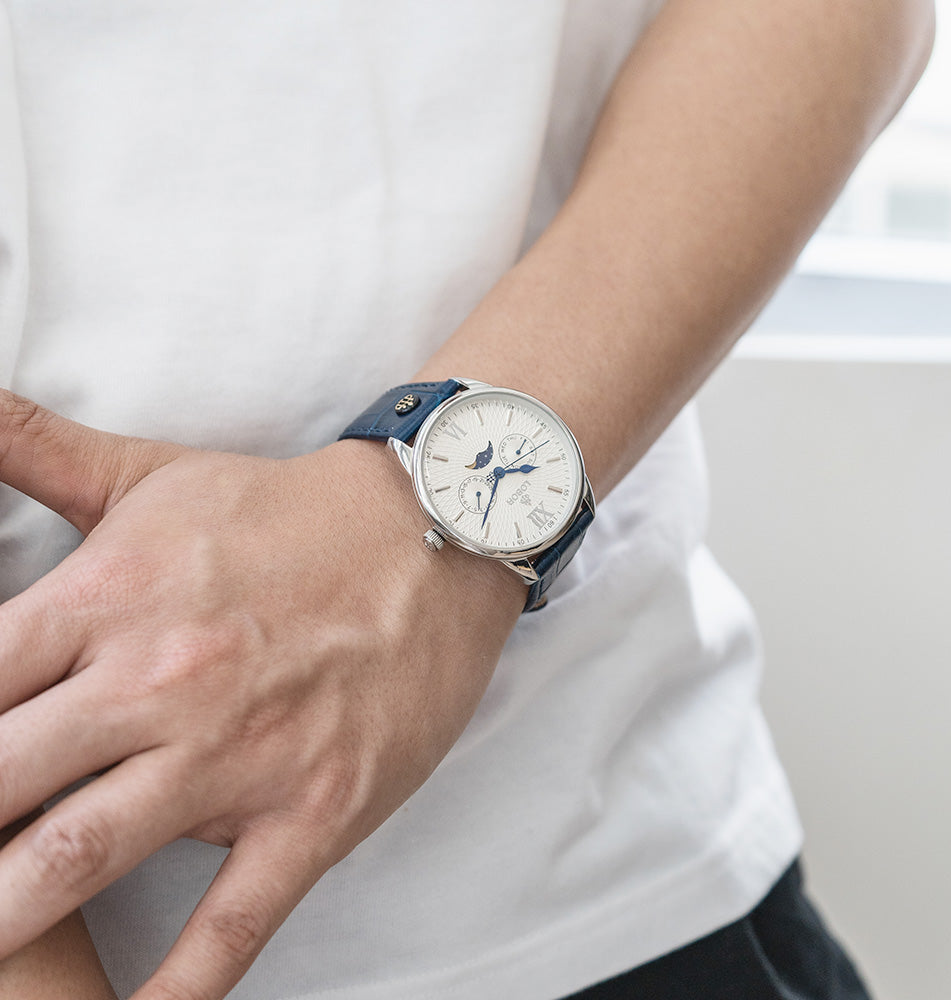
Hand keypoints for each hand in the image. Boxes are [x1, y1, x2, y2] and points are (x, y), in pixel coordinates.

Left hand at [0, 390, 522, 997]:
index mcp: (106, 599)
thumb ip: (36, 446)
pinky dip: (177, 991)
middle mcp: (157, 681)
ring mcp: (236, 753)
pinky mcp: (313, 806)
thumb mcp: (153, 474)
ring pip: (78, 860)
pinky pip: (232, 923)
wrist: (435, 534)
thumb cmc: (289, 512)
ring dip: (2, 919)